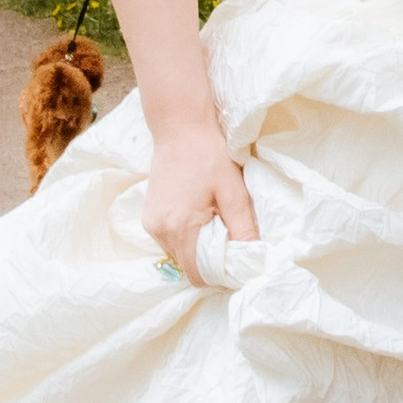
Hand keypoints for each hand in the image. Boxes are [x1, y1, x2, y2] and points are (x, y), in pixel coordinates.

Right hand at [142, 113, 257, 280]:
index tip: (236, 261)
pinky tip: (199, 215)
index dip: (220, 275)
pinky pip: (170, 240)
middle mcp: (159, 231)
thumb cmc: (210, 155)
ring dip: (198, 248)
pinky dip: (187, 237)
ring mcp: (151, 224)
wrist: (181, 127)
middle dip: (210, 261)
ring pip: (179, 255)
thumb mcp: (234, 192)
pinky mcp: (149, 216)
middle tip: (230, 237)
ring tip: (214, 222)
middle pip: (188, 267)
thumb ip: (244, 230)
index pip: (198, 275)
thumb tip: (254, 259)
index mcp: (180, 228)